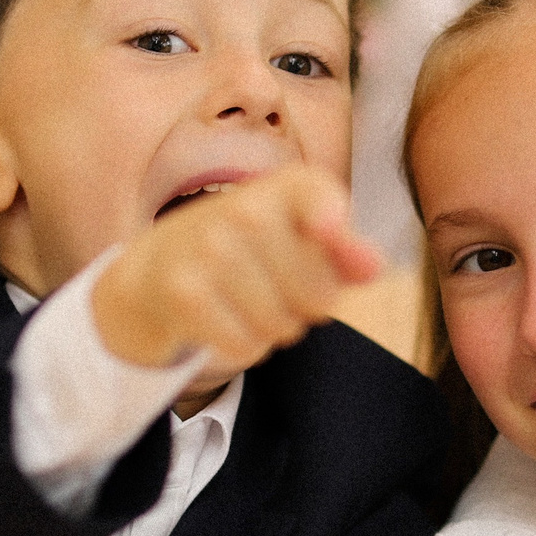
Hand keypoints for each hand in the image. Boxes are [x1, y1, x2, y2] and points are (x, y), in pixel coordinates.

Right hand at [92, 164, 381, 374]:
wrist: (159, 265)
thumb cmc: (250, 252)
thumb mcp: (300, 241)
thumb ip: (346, 253)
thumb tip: (375, 267)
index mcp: (284, 188)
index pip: (314, 194)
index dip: (330, 217)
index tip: (331, 226)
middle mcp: (243, 207)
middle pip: (317, 293)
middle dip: (309, 308)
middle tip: (280, 291)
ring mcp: (208, 248)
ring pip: (280, 325)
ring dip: (274, 330)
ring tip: (251, 304)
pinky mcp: (183, 291)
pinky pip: (244, 345)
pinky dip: (243, 347)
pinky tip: (226, 321)